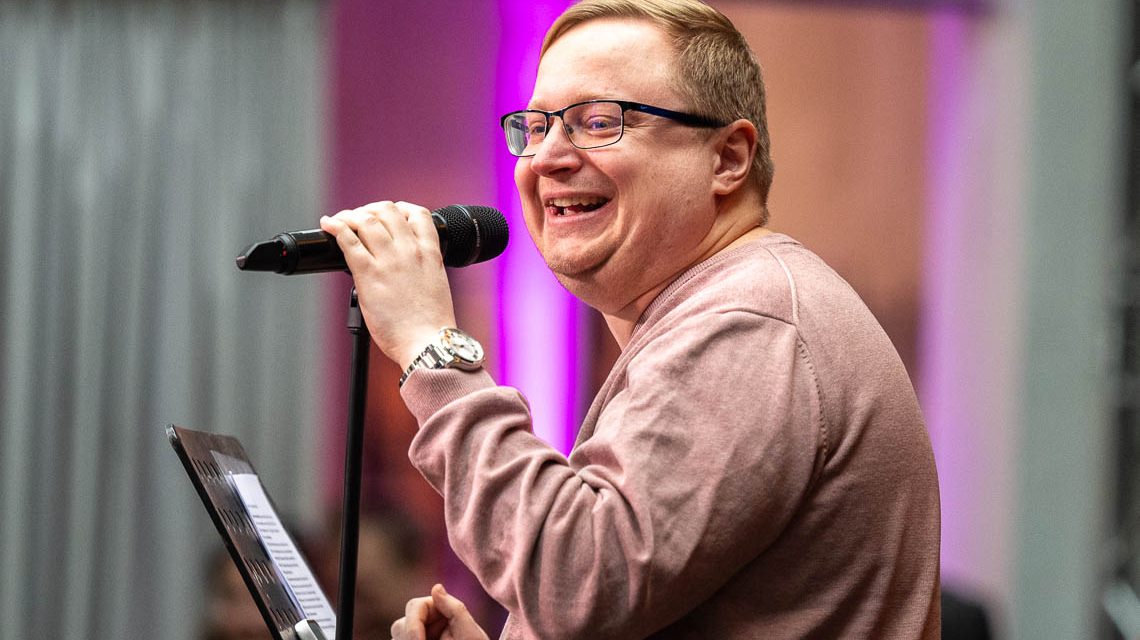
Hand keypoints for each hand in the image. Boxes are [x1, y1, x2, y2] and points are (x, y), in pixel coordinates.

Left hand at [320, 201, 456, 368]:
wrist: (428, 342)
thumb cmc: (431, 324)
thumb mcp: (435, 284)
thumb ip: (420, 268)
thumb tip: (401, 267)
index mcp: (430, 253)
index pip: (418, 214)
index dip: (400, 209)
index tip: (389, 215)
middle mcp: (410, 251)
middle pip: (388, 210)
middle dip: (370, 209)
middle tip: (360, 219)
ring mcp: (389, 260)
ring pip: (366, 220)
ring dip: (350, 216)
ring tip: (340, 221)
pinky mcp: (369, 274)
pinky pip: (348, 241)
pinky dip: (336, 227)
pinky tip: (329, 225)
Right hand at [390, 584, 489, 639]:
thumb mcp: (469, 633)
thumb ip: (454, 609)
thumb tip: (436, 586)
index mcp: (439, 610)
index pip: (414, 607)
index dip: (413, 626)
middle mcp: (425, 623)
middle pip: (400, 625)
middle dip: (409, 637)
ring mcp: (418, 637)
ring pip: (397, 637)